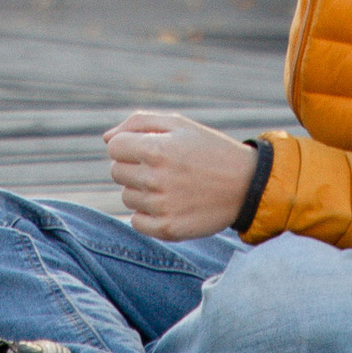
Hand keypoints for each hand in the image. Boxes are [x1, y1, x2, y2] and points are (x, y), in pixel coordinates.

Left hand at [104, 109, 259, 241]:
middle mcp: (155, 179)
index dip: (129, 145)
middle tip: (162, 166)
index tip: (148, 147)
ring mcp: (161, 207)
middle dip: (134, 166)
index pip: (114, 147)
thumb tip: (106, 139)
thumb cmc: (208, 149)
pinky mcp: (168, 229)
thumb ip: (138, 123)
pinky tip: (168, 203)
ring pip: (126, 196)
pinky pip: (137, 221)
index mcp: (156, 149)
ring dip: (141, 190)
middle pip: (117, 172)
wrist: (245, 185)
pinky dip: (147, 214)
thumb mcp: (178, 124)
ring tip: (170, 184)